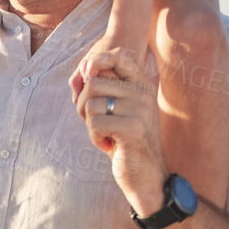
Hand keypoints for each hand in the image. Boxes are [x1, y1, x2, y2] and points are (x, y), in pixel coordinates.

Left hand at [69, 32, 145, 149]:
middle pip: (94, 83)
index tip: (88, 77)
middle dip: (83, 105)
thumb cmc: (124, 139)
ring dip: (90, 124)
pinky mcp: (133, 128)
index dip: (97, 61)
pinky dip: (94, 137)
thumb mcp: (115, 109)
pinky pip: (95, 123)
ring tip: (105, 135)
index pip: (119, 56)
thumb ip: (103, 87)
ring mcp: (140, 109)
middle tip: (95, 122)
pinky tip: (108, 145)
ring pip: (91, 105)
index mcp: (142, 84)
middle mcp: (144, 92)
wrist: (145, 172)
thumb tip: (85, 68)